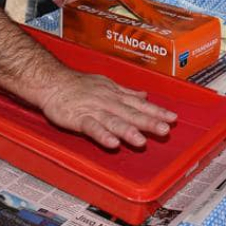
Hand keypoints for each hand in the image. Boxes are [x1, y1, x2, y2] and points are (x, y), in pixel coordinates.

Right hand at [38, 68, 177, 148]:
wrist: (52, 82)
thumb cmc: (78, 84)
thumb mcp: (106, 84)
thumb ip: (126, 92)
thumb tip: (144, 95)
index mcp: (115, 95)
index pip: (140, 104)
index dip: (156, 111)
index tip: (172, 118)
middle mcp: (108, 102)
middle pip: (131, 113)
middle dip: (148, 122)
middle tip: (165, 130)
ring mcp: (94, 110)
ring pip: (113, 121)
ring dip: (128, 131)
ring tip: (141, 141)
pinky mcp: (79, 118)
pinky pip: (92, 128)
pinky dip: (102, 135)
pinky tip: (112, 144)